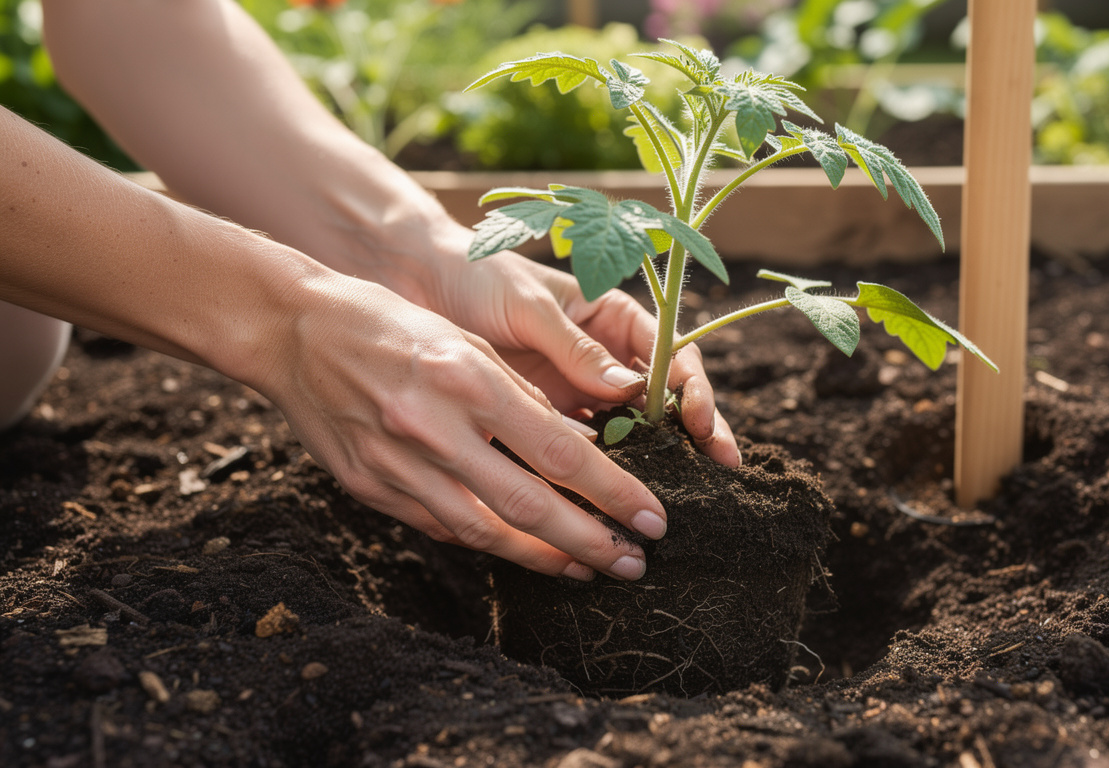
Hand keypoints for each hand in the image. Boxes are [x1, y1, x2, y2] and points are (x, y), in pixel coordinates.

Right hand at [255, 274, 669, 580]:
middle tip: (634, 563)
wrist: (292, 331)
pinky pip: (440, 527)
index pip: (560, 453)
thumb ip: (522, 397)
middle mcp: (435, 428)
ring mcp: (397, 465)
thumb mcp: (468, 340)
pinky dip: (487, 542)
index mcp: (469, 380)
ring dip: (543, 557)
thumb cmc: (392, 324)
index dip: (613, 493)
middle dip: (590, 541)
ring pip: (484, 530)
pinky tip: (522, 551)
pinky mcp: (370, 488)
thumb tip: (581, 447)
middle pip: (529, 504)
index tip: (652, 518)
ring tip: (587, 570)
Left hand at [422, 238, 740, 466]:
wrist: (415, 282)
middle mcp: (604, 358)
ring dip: (653, 460)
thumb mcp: (530, 307)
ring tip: (675, 492)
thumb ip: (576, 349)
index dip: (694, 389)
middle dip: (695, 433)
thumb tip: (631, 389)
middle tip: (719, 467)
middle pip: (664, 400)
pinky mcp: (544, 418)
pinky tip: (612, 499)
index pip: (672, 355)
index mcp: (613, 317)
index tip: (701, 423)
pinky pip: (580, 449)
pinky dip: (598, 473)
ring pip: (630, 430)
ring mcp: (576, 392)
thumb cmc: (477, 276)